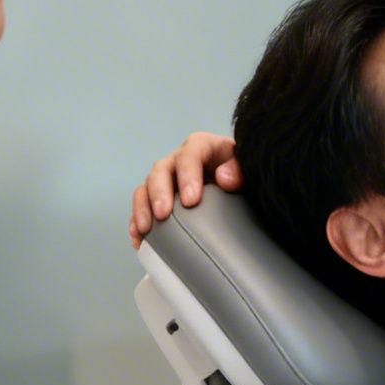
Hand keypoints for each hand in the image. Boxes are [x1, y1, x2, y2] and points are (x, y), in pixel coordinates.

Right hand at [128, 131, 239, 247]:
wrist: (239, 182)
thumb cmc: (241, 173)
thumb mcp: (247, 166)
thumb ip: (239, 169)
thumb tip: (224, 178)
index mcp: (202, 146)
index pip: (191, 154)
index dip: (188, 176)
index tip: (191, 200)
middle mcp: (179, 159)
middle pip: (161, 169)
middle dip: (159, 193)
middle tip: (163, 214)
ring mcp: (167, 178)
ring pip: (146, 187)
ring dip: (143, 208)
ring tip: (146, 229)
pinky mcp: (159, 196)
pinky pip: (142, 207)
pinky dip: (137, 222)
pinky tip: (139, 238)